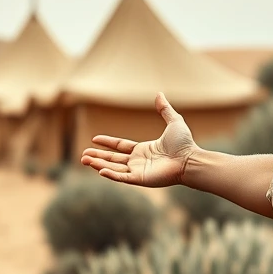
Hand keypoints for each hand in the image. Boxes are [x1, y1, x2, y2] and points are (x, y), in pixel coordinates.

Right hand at [82, 93, 197, 187]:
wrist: (190, 159)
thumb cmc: (184, 143)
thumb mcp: (174, 121)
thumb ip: (164, 109)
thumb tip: (159, 94)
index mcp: (143, 150)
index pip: (121, 147)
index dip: (107, 143)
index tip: (94, 140)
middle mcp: (138, 161)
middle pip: (113, 159)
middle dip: (98, 157)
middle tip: (83, 156)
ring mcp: (138, 171)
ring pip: (114, 168)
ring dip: (99, 165)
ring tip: (84, 160)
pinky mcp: (141, 179)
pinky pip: (122, 178)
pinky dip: (111, 174)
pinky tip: (100, 170)